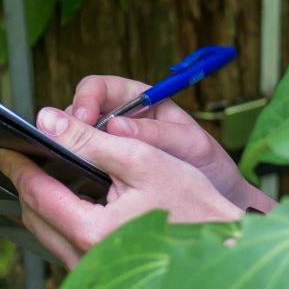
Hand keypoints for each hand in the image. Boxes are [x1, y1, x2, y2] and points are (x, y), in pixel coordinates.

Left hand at [0, 106, 244, 267]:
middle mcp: (85, 259)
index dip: (18, 166)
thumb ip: (91, 140)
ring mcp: (92, 271)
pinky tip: (75, 200)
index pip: (37, 193)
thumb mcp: (143, 159)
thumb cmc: (193, 205)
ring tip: (46, 174)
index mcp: (91, 230)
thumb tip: (49, 121)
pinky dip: (63, 219)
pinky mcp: (102, 275)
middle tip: (23, 158)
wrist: (223, 247)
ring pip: (49, 234)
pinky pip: (67, 245)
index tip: (4, 149)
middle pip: (36, 217)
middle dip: (27, 185)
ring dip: (44, 203)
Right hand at [67, 74, 275, 212]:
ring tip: (75, 167)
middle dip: (70, 127)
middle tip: (69, 146)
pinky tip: (80, 187)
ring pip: (76, 143)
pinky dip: (78, 175)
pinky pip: (83, 169)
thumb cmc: (209, 165)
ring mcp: (111, 149)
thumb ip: (158, 133)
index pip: (98, 88)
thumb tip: (117, 126)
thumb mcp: (189, 144)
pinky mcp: (108, 175)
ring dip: (71, 152)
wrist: (219, 200)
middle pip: (78, 114)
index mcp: (138, 101)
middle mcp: (120, 121)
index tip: (83, 118)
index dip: (86, 99)